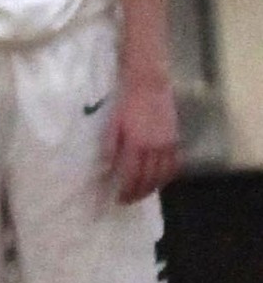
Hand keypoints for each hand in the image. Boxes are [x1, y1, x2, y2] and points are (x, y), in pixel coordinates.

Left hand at [108, 72, 179, 206]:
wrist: (148, 82)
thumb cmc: (126, 101)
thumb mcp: (112, 123)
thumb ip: (110, 148)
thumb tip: (106, 169)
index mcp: (137, 145)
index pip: (132, 177)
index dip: (126, 191)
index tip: (118, 199)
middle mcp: (155, 149)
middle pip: (149, 180)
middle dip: (138, 193)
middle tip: (128, 200)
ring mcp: (168, 145)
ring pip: (163, 175)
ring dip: (153, 188)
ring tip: (142, 193)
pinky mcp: (176, 139)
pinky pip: (174, 164)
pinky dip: (167, 176)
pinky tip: (160, 179)